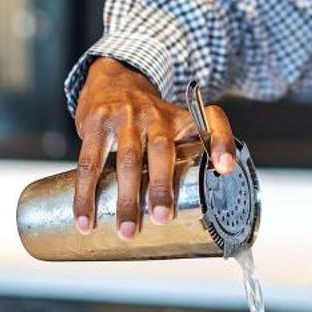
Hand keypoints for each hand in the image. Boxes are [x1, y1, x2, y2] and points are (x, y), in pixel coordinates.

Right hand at [72, 57, 237, 239]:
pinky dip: (85, 194)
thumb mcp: (176, 125)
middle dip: (163, 186)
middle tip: (163, 217)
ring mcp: (126, 117)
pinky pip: (89, 162)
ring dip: (126, 198)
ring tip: (127, 231)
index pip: (212, 121)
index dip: (222, 142)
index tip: (226, 167)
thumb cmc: (149, 117)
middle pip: (163, 150)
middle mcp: (157, 115)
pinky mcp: (97, 123)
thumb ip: (191, 154)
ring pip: (127, 160)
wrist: (114, 79)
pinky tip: (84, 219)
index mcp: (182, 118)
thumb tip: (206, 199)